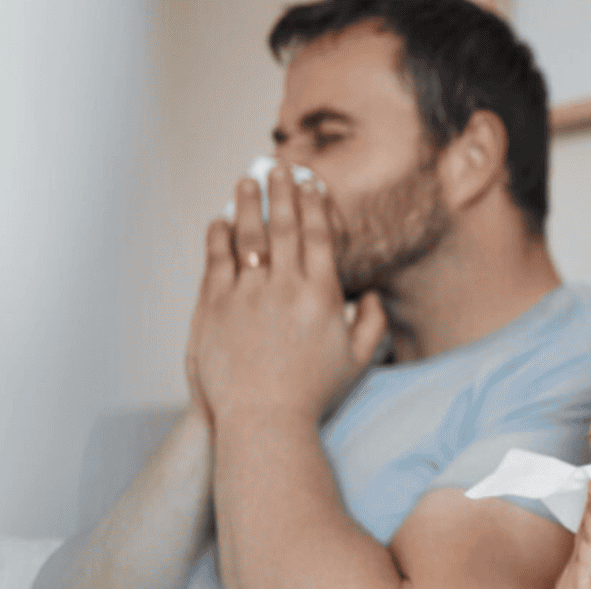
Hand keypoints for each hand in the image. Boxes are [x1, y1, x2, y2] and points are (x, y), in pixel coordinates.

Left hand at [189, 165, 384, 423]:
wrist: (263, 421)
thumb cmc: (313, 395)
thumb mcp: (357, 361)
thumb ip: (372, 323)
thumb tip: (375, 296)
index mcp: (322, 295)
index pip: (317, 235)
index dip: (313, 204)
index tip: (310, 183)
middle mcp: (284, 287)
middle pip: (281, 226)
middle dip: (281, 191)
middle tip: (278, 166)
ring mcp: (246, 295)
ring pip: (246, 236)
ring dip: (247, 204)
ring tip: (247, 181)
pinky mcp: (215, 308)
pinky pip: (216, 261)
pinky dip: (218, 236)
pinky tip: (219, 222)